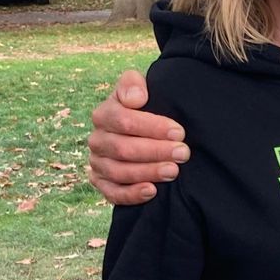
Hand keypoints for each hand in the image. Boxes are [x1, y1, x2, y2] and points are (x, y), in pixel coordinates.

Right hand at [90, 70, 189, 204]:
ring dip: (148, 172)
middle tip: (183, 153)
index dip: (152, 127)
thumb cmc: (143, 108)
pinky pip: (112, 192)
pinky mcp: (102, 183)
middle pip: (123, 149)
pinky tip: (151, 191)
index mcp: (103, 115)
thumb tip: (136, 98)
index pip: (124, 121)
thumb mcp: (138, 88)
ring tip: (174, 171)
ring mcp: (98, 163)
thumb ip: (132, 84)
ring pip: (119, 172)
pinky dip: (131, 194)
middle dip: (155, 152)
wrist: (139, 130)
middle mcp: (97, 140)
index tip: (178, 132)